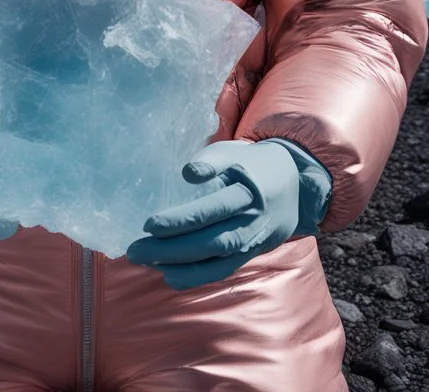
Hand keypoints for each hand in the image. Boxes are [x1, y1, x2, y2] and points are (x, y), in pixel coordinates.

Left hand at [125, 140, 300, 289]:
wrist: (293, 185)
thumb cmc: (251, 163)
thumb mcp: (234, 152)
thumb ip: (211, 159)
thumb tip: (188, 173)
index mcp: (248, 189)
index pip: (212, 209)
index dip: (182, 220)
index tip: (149, 224)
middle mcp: (252, 219)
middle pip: (211, 239)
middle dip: (172, 248)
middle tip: (135, 249)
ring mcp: (252, 239)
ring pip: (217, 258)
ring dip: (180, 264)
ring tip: (145, 262)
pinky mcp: (250, 253)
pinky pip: (224, 270)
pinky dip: (197, 276)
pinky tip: (169, 275)